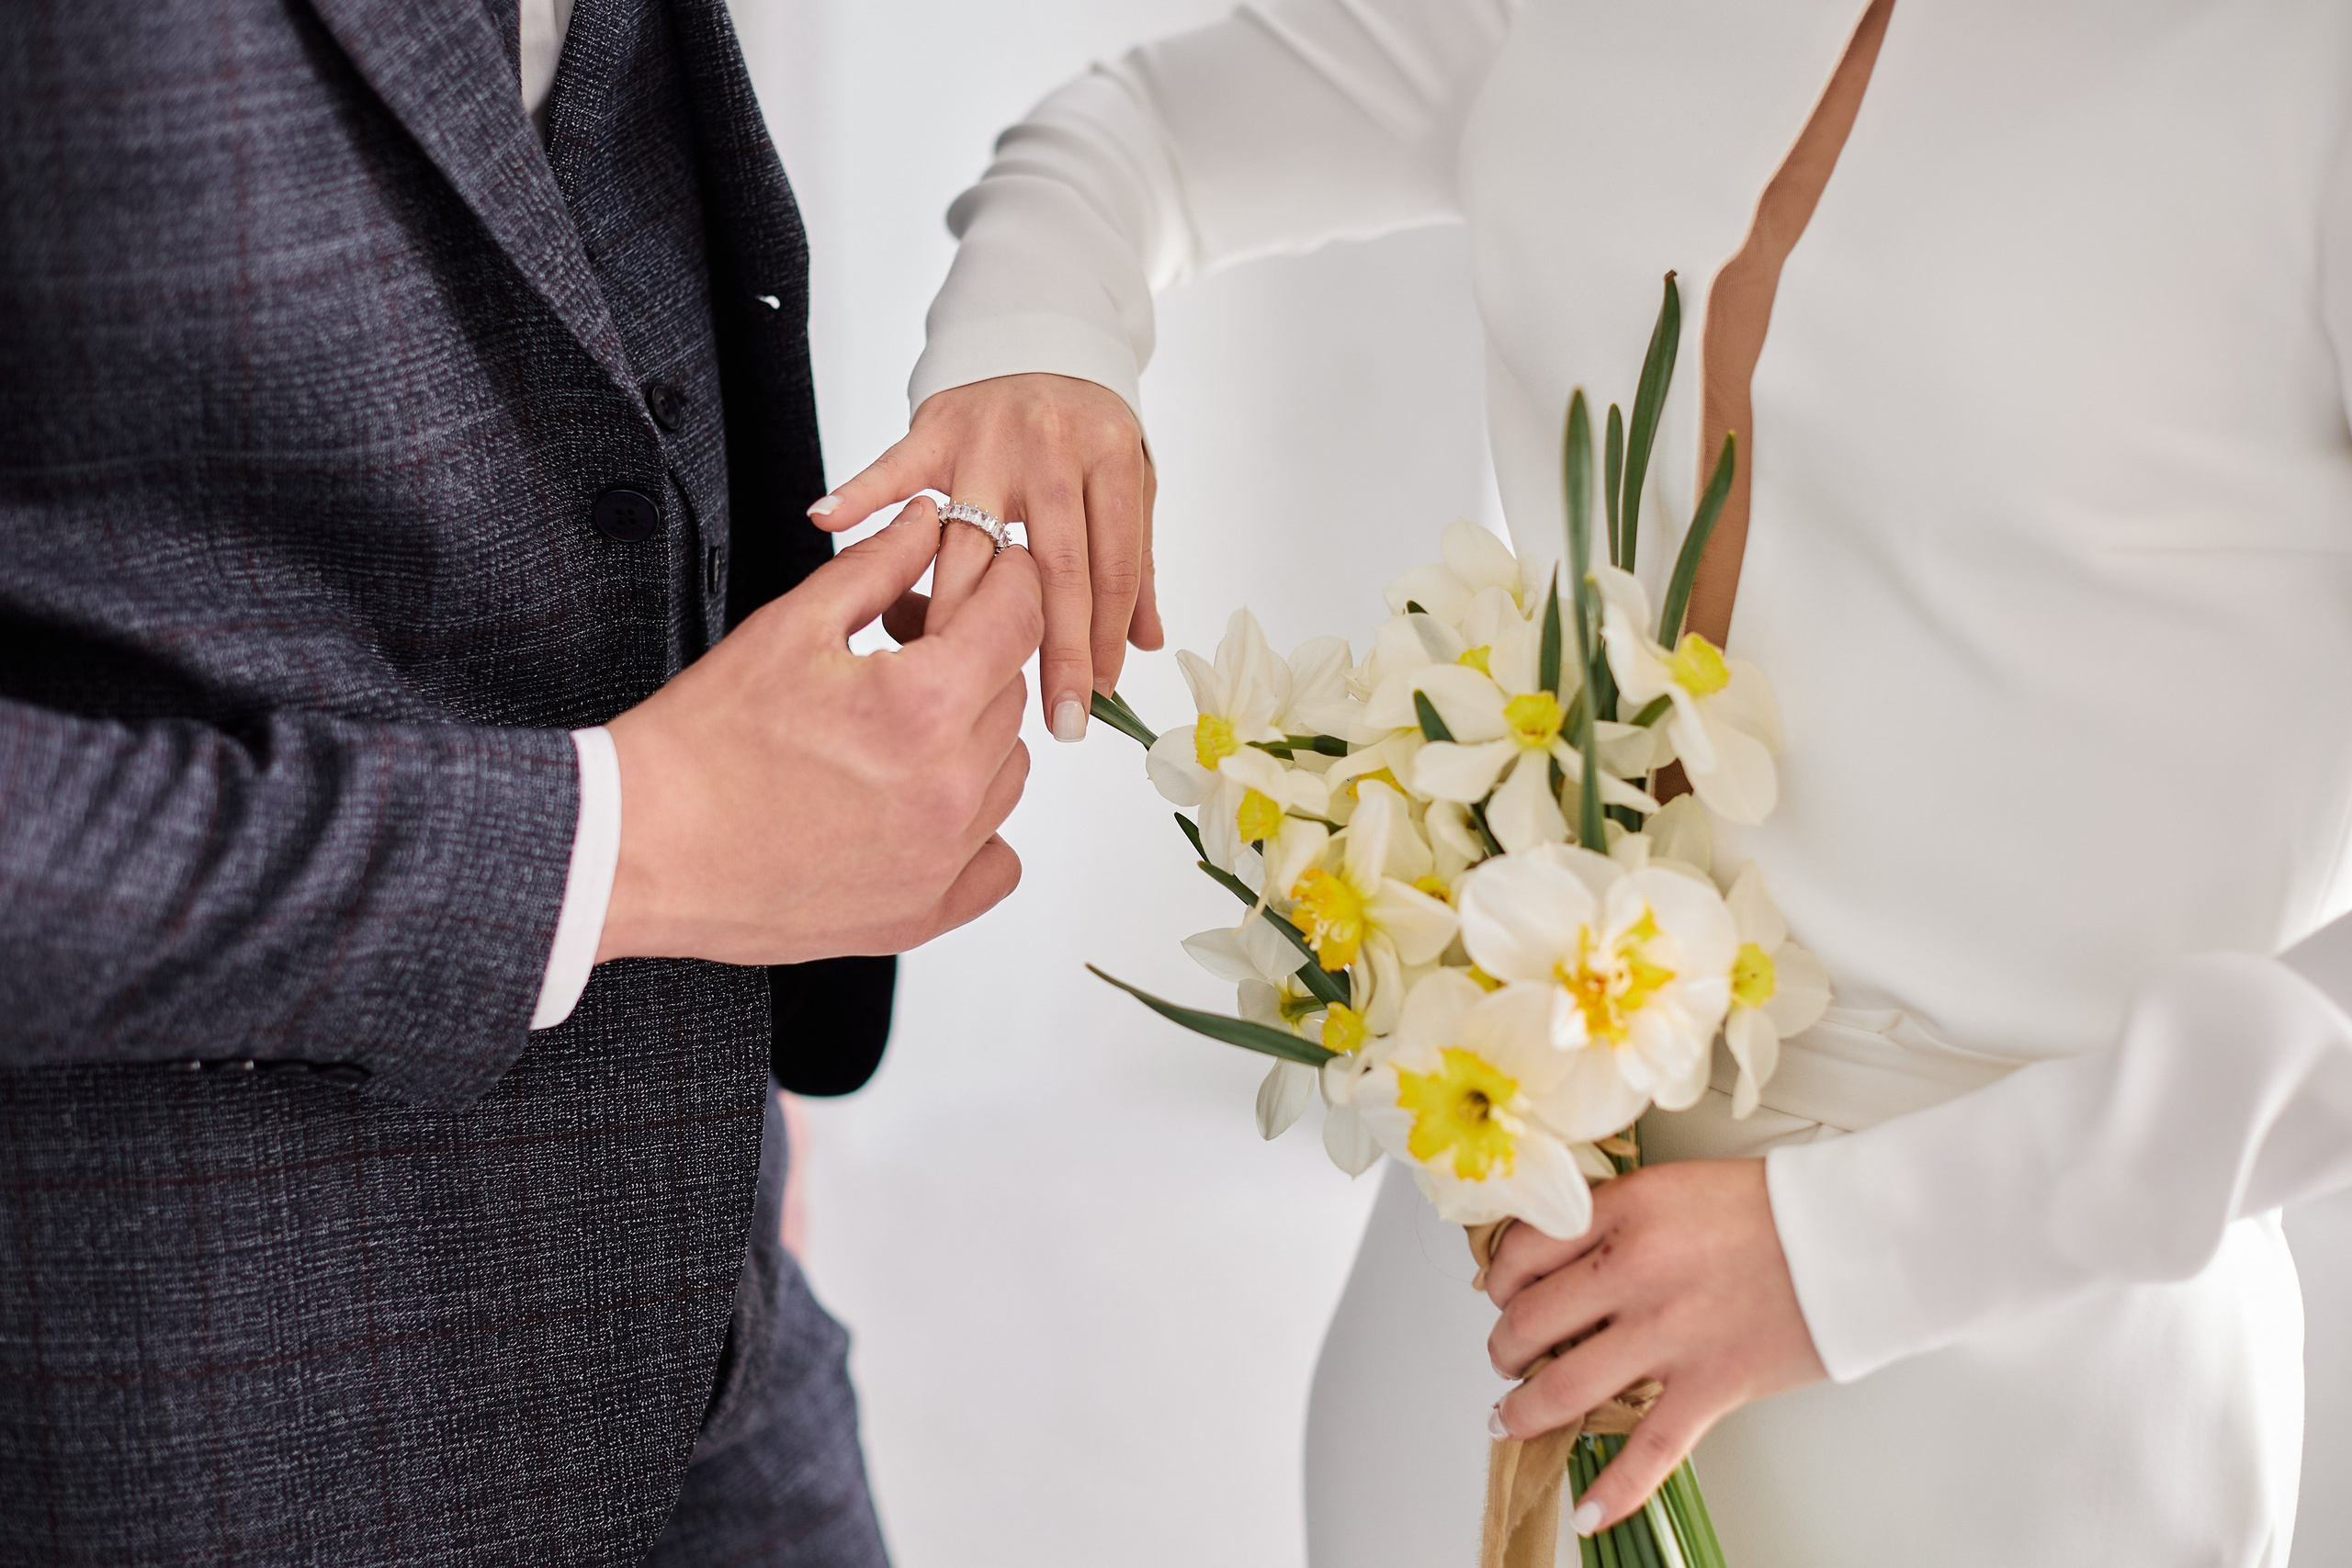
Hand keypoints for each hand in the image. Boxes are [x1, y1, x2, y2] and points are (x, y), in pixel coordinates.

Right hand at [597, 498, 1040, 964]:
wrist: (643, 845)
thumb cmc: (700, 745)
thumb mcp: (790, 627)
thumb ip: (878, 566)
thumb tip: (928, 522)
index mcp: (923, 704)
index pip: (1018, 617)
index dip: (1006, 581)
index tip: (988, 576)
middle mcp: (948, 786)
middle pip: (1011, 691)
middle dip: (974, 656)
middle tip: (908, 645)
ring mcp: (941, 858)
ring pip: (1009, 772)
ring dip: (974, 738)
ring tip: (900, 726)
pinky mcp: (923, 912)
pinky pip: (997, 862)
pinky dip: (975, 829)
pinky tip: (921, 802)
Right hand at [807, 373, 1161, 742]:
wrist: (1041, 335)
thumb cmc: (1084, 427)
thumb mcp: (1129, 481)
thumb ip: (1133, 561)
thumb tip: (1143, 644)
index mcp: (1109, 459)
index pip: (1108, 567)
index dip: (1102, 637)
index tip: (1096, 696)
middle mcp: (1049, 448)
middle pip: (1049, 566)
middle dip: (1052, 649)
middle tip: (1053, 714)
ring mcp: (987, 438)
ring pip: (971, 541)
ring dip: (962, 614)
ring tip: (955, 676)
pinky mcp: (935, 427)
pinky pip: (892, 466)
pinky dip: (859, 491)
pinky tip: (825, 518)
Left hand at [1483, 1159, 1827, 1536]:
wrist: (1858, 1236)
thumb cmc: (1775, 1207)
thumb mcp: (1675, 1186)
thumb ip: (1619, 1218)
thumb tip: (1564, 1257)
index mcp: (1625, 1211)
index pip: (1525, 1249)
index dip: (1501, 1278)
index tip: (1502, 1290)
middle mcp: (1635, 1270)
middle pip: (1530, 1321)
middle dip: (1505, 1346)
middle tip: (1507, 1354)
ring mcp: (1671, 1333)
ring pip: (1565, 1385)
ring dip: (1525, 1409)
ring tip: (1512, 1416)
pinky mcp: (1713, 1384)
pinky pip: (1650, 1449)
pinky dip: (1615, 1487)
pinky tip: (1589, 1509)